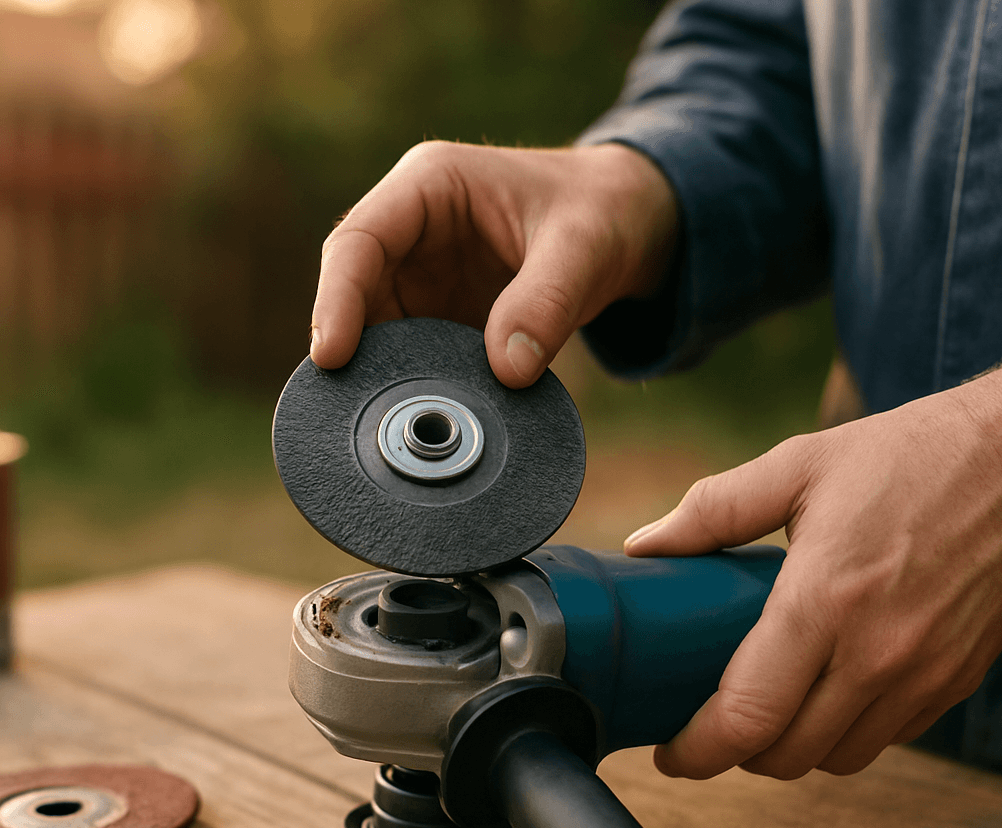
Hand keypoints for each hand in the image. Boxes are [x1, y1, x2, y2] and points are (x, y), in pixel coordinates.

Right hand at [310, 141, 676, 386]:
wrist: (626, 226)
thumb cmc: (602, 213)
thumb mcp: (585, 247)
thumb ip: (548, 302)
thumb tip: (507, 372)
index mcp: (430, 187)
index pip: (358, 241)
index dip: (337, 298)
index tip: (333, 355)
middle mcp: (413, 233)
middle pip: (355, 294)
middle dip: (351, 350)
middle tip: (352, 409)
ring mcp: (424, 278)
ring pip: (378, 333)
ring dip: (381, 375)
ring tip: (388, 423)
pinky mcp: (441, 317)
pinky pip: (412, 355)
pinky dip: (413, 386)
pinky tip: (423, 420)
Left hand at [625, 363, 1001, 779]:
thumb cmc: (909, 455)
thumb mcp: (798, 465)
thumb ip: (712, 510)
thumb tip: (645, 545)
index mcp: (824, 600)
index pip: (748, 716)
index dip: (698, 751)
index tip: (670, 754)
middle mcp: (877, 653)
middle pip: (788, 755)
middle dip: (737, 753)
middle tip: (710, 724)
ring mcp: (924, 673)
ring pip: (838, 758)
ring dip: (792, 749)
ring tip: (766, 711)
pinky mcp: (956, 679)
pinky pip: (888, 738)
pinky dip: (846, 733)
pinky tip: (826, 694)